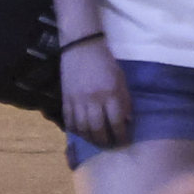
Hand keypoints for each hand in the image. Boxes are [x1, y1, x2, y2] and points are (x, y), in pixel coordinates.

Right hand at [59, 33, 131, 149]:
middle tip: (110, 145)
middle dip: (105, 141)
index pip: (116, 122)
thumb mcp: (121, 80)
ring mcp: (77, 100)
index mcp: (110, 93)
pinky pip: (69, 120)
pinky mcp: (65, 98)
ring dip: (90, 138)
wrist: (82, 47)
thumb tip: (127, 121)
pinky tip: (82, 132)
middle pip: (98, 129)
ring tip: (96, 141)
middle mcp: (93, 99)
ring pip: (82, 128)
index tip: (124, 141)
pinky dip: (75, 130)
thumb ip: (125, 101)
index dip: (121, 135)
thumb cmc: (106, 63)